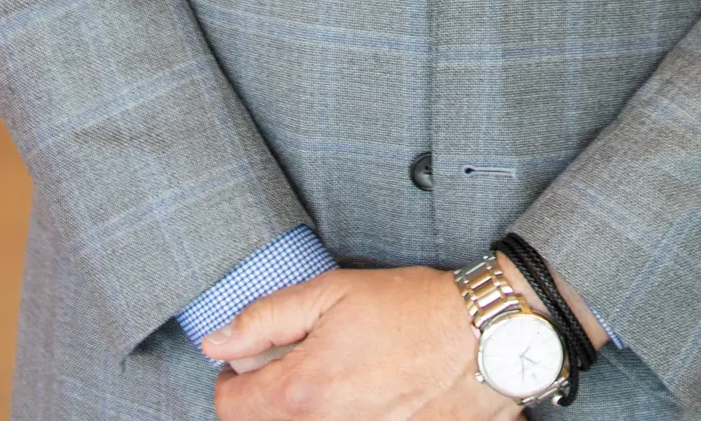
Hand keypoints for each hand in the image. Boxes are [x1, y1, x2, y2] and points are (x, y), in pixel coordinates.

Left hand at [202, 264, 519, 419]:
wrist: (482, 340)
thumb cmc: (414, 310)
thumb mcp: (333, 291)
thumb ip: (267, 317)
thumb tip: (217, 341)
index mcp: (302, 389)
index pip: (231, 407)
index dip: (231, 379)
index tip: (247, 363)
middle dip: (268, 396)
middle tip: (295, 361)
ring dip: (306, 408)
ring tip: (336, 375)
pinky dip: (342, 415)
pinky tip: (365, 393)